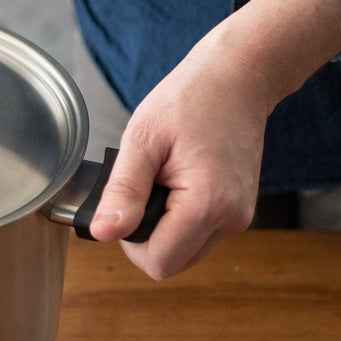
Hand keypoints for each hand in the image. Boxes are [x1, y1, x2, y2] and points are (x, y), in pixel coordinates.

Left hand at [88, 0, 340, 278]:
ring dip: (162, 227)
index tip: (124, 204)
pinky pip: (198, 235)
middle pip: (171, 262)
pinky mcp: (237, 211)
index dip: (129, 241)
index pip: (157, 261)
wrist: (237, 78)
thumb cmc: (191, 100)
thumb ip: (122, 191)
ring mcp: (238, 217)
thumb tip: (102, 232)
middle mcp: (231, 219)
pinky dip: (178, 219)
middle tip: (142, 187)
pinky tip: (175, 183)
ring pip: (184, 252)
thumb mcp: (142, 140)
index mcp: (208, 205)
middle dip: (145, 235)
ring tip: (161, 180)